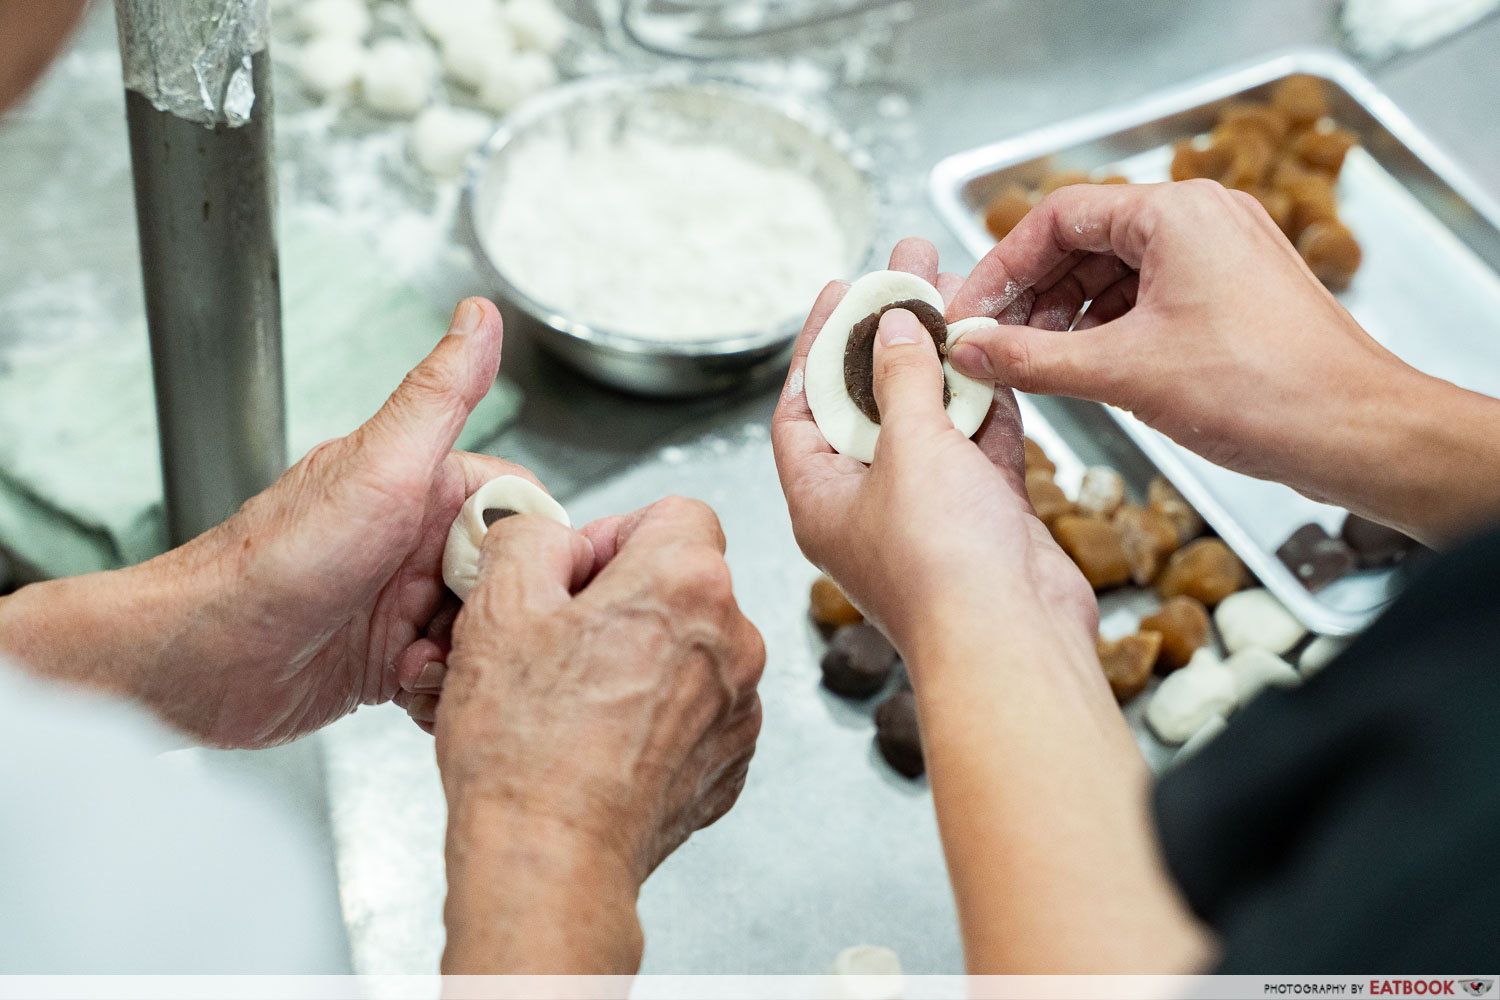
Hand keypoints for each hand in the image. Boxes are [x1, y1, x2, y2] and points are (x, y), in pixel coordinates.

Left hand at [0, 298, 542, 747]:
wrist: (199, 660)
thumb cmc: (278, 561)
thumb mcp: (381, 467)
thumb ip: (439, 394)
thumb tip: (479, 316)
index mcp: (426, 486)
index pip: (520, 507)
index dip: (530, 546)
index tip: (516, 575)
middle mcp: (416, 541)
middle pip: (508, 578)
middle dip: (494, 615)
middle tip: (458, 631)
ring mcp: (401, 602)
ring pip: (480, 632)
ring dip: (464, 658)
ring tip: (421, 663)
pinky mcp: (386, 660)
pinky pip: (446, 676)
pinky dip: (438, 692)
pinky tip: (405, 691)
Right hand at [435, 497, 763, 972]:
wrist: (550, 860)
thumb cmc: (525, 746)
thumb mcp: (498, 605)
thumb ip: (529, 538)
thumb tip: (548, 537)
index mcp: (688, 582)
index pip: (672, 512)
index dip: (612, 534)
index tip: (574, 575)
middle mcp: (734, 639)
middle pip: (681, 581)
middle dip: (620, 598)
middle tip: (556, 639)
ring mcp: (740, 706)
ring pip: (688, 647)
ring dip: (637, 656)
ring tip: (571, 697)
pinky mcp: (730, 761)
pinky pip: (695, 709)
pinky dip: (654, 714)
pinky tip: (598, 740)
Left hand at [772, 239, 1096, 663]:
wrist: (1015, 641)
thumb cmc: (943, 567)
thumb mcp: (909, 451)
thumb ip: (900, 380)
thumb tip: (891, 328)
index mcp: (820, 499)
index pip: (803, 405)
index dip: (820, 343)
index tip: (842, 288)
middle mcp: (867, 505)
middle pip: (869, 401)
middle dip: (890, 335)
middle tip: (911, 271)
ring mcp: (927, 511)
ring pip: (929, 416)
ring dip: (943, 357)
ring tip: (959, 290)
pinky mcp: (982, 515)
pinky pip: (977, 442)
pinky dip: (985, 399)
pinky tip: (993, 349)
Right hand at [944, 180, 1499, 543]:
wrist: (1356, 432)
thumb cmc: (1265, 390)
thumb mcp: (1122, 372)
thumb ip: (1033, 358)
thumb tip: (973, 352)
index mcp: (1176, 214)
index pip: (1059, 216)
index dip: (1003, 265)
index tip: (971, 310)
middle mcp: (1202, 220)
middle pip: (1085, 239)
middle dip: (1033, 293)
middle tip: (992, 339)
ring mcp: (1221, 255)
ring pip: (1116, 270)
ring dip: (1067, 313)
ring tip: (1031, 359)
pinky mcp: (1233, 294)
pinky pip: (1150, 295)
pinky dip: (1107, 325)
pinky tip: (1082, 364)